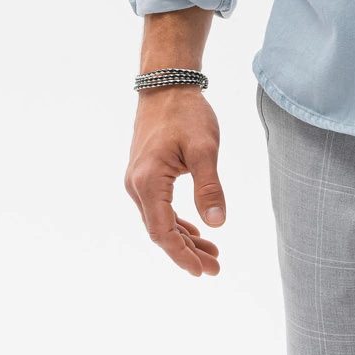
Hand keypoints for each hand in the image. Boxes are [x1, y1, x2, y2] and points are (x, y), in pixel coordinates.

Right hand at [124, 87, 226, 275]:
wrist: (166, 84)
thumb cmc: (186, 113)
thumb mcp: (204, 148)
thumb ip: (209, 187)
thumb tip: (217, 224)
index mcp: (148, 182)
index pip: (162, 232)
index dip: (182, 254)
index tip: (203, 270)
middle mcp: (136, 186)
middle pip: (160, 231)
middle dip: (186, 251)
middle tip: (214, 267)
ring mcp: (137, 181)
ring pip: (159, 221)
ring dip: (184, 238)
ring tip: (211, 253)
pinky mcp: (144, 175)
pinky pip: (158, 208)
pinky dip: (177, 222)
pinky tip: (195, 232)